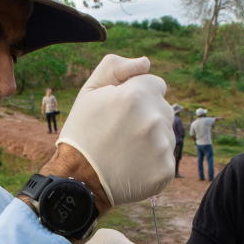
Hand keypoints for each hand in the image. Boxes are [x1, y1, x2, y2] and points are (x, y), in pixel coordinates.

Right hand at [57, 54, 174, 205]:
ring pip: (166, 134)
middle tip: (121, 133)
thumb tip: (146, 63)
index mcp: (136, 95)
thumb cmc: (81, 134)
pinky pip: (165, 159)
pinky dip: (152, 163)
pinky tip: (132, 166)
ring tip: (125, 151)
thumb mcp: (89, 93)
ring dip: (151, 139)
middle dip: (146, 116)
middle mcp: (153, 119)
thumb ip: (115, 68)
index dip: (137, 95)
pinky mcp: (165, 171)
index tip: (121, 111)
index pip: (155, 84)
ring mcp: (162, 146)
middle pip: (163, 109)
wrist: (77, 180)